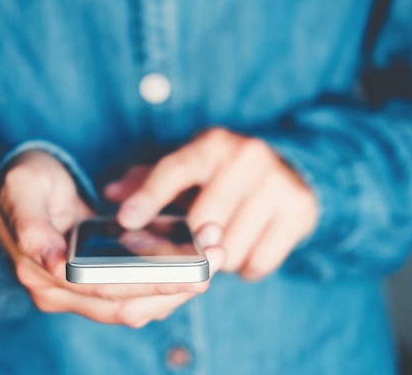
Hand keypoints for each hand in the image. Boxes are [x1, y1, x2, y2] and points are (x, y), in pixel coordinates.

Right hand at [0, 150, 225, 326]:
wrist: (20, 190)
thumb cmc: (20, 185)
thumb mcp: (21, 191)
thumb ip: (32, 225)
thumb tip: (53, 262)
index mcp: (42, 274)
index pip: (105, 289)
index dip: (151, 283)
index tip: (193, 271)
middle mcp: (62, 293)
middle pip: (130, 306)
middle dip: (178, 285)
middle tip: (218, 257)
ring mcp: (81, 293)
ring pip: (140, 306)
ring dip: (180, 285)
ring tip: (216, 253)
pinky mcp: (99, 284)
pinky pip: (140, 294)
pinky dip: (170, 280)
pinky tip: (197, 257)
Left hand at [107, 128, 317, 279]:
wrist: (295, 170)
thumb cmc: (225, 173)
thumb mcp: (189, 167)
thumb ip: (147, 180)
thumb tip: (111, 194)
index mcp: (211, 144)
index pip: (175, 170)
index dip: (148, 197)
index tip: (125, 221)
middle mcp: (246, 157)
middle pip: (202, 221)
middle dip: (190, 242)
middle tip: (191, 243)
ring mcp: (277, 184)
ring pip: (230, 249)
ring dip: (219, 258)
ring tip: (222, 241)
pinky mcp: (300, 211)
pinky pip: (258, 262)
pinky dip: (246, 266)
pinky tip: (247, 246)